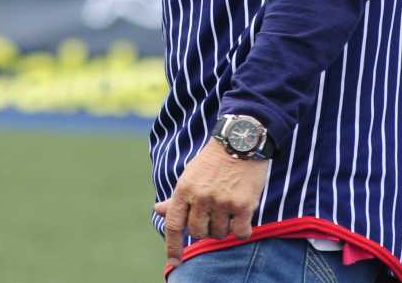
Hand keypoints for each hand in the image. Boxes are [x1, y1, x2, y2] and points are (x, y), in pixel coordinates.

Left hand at [154, 138, 267, 267]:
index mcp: (184, 189)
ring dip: (225, 226)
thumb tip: (158, 210)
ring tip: (230, 206)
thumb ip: (177, 197)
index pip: (174, 224)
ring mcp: (222, 201)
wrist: (242, 138)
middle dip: (207, 227)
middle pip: (199, 232)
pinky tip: (244, 216)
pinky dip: (242, 229)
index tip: (174, 262)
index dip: (172, 247)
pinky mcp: (243, 204)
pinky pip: (240, 232)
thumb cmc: (215, 159)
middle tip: (215, 212)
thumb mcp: (191, 174)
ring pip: (220, 233)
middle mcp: (201, 197)